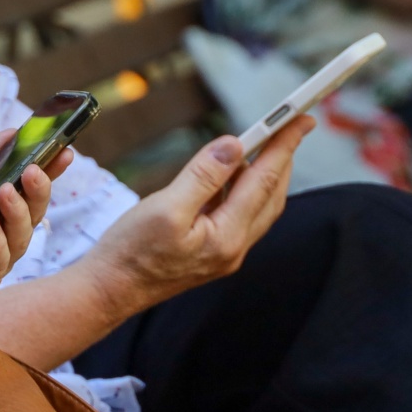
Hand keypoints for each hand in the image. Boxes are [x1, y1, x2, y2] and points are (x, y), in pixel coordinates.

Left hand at [0, 130, 63, 329]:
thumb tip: (5, 133)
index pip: (30, 185)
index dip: (50, 168)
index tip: (63, 150)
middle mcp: (3, 230)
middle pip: (33, 211)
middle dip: (36, 190)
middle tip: (33, 170)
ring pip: (20, 237)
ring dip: (16, 213)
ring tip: (7, 192)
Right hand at [82, 118, 315, 317]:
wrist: (110, 291)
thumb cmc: (131, 252)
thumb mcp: (165, 207)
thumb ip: (203, 176)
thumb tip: (232, 146)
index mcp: (227, 237)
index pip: (265, 181)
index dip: (284, 146)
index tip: (302, 119)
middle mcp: (234, 248)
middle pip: (271, 195)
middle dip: (283, 158)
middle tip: (290, 127)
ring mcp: (225, 254)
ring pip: (259, 207)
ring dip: (265, 174)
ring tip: (261, 145)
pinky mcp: (213, 254)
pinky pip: (240, 216)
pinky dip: (244, 191)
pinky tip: (231, 177)